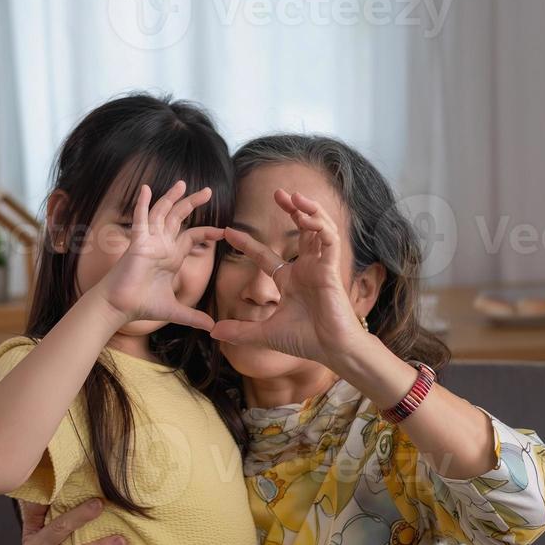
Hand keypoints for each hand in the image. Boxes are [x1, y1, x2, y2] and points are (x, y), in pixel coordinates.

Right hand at [94, 181, 223, 330]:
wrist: (120, 307)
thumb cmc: (142, 305)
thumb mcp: (175, 310)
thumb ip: (193, 317)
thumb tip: (212, 328)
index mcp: (171, 257)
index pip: (191, 237)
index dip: (207, 232)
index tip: (223, 230)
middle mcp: (161, 245)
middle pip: (179, 218)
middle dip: (192, 203)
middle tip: (208, 191)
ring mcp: (149, 241)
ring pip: (162, 213)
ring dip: (171, 197)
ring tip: (183, 183)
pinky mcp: (137, 242)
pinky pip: (140, 219)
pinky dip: (143, 204)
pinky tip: (147, 188)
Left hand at [210, 189, 368, 367]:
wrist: (332, 351)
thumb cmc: (306, 341)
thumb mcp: (265, 334)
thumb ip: (240, 332)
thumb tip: (212, 332)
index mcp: (290, 280)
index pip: (266, 256)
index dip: (248, 243)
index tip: (228, 231)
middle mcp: (306, 269)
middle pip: (299, 231)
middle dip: (290, 210)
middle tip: (277, 193)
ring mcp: (320, 267)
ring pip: (318, 228)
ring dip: (307, 210)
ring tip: (293, 196)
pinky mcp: (332, 269)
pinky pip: (329, 239)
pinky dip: (320, 225)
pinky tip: (306, 217)